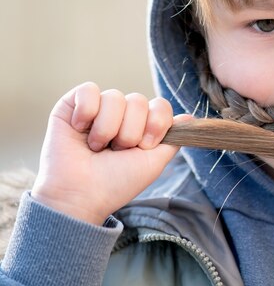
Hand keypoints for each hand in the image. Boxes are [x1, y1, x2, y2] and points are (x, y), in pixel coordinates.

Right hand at [32, 82, 189, 224]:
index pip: (160, 105)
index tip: (145, 146)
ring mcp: (98, 109)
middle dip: (130, 131)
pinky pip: (88, 90)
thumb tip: (189, 117)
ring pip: (115, 97)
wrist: (81, 194)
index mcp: (142, 126)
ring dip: (107, 128)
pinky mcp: (72, 105)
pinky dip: (86, 112)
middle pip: (139, 100)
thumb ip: (172, 140)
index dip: (156, 123)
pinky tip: (80, 129)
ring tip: (96, 147)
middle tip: (115, 151)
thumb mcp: (153, 163)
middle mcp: (121, 115)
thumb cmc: (116, 183)